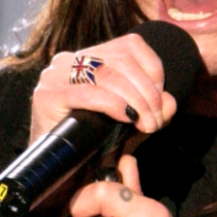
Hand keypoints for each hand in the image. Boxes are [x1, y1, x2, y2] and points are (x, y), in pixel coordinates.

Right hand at [30, 33, 176, 143]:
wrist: (57, 170)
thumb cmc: (95, 143)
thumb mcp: (133, 120)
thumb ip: (154, 107)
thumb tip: (170, 100)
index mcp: (89, 56)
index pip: (132, 45)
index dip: (155, 71)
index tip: (161, 101)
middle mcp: (69, 59)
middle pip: (124, 59)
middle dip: (149, 92)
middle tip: (156, 121)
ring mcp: (55, 75)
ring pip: (110, 74)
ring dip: (137, 101)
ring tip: (146, 125)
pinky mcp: (46, 95)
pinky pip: (91, 94)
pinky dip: (116, 105)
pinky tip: (127, 118)